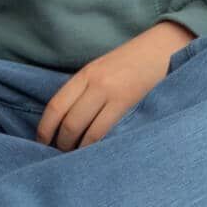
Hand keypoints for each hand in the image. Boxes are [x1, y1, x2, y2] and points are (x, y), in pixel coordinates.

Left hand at [35, 21, 195, 150]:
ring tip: (79, 160)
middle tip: (61, 157)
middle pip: (68, 122)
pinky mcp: (130, 103)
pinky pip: (107, 132)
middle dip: (61, 144)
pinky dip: (98, 147)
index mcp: (85, 74)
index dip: (45, 128)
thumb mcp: (103, 70)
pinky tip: (98, 154)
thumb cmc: (133, 63)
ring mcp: (112, 93)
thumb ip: (86, 90)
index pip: (55, 106)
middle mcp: (95, 83)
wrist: (165, 47)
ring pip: (86, 131)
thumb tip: (67, 120)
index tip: (41, 143)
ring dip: (79, 150)